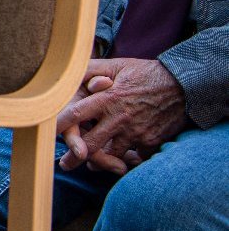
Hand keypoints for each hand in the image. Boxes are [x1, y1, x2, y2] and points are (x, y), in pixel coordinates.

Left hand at [57, 58, 186, 174]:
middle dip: (75, 158)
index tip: (45, 133)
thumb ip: (92, 69)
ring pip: (111, 156)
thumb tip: (68, 69)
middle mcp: (119, 118)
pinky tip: (120, 162)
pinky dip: (126, 161)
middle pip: (90, 144)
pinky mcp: (151, 142)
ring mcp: (136, 132)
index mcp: (108, 99)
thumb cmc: (146, 73)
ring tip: (91, 164)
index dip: (58, 125)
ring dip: (100, 161)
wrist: (184, 85)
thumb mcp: (118, 65)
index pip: (76, 114)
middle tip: (64, 165)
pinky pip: (134, 158)